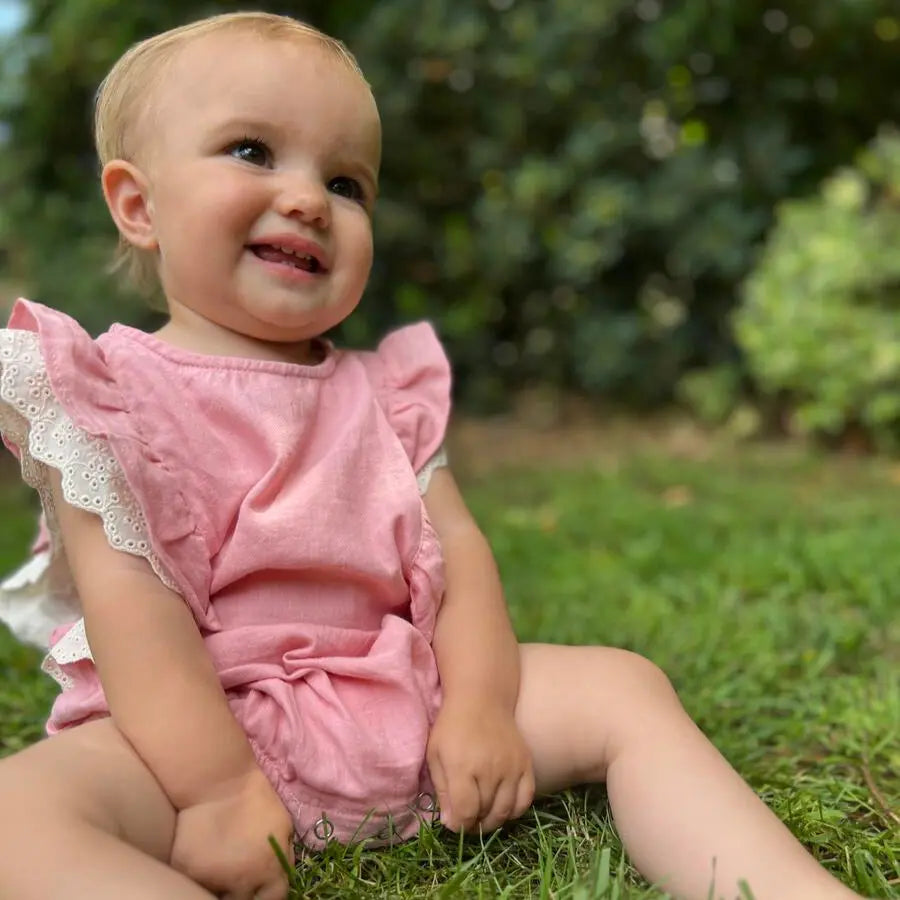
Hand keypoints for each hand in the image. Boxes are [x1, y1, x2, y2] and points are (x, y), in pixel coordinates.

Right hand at [169, 767, 293, 899]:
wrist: (219, 783)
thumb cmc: (257, 799)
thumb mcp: (284, 826)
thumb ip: (283, 856)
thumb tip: (280, 874)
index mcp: (268, 871)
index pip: (274, 899)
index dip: (269, 894)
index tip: (262, 888)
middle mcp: (240, 882)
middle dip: (243, 893)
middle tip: (239, 876)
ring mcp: (210, 880)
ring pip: (214, 894)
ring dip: (219, 885)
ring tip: (221, 866)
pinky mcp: (185, 871)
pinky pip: (192, 882)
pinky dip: (198, 876)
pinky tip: (205, 859)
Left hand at [426, 698, 534, 832]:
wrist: (482, 698)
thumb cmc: (452, 726)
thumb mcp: (435, 754)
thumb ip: (441, 790)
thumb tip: (450, 822)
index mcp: (462, 767)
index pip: (465, 812)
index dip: (458, 825)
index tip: (453, 823)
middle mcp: (489, 769)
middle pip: (485, 814)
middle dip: (473, 824)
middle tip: (466, 821)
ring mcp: (511, 767)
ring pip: (505, 811)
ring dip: (492, 822)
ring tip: (482, 818)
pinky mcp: (526, 763)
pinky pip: (526, 798)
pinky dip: (515, 811)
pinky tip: (502, 808)